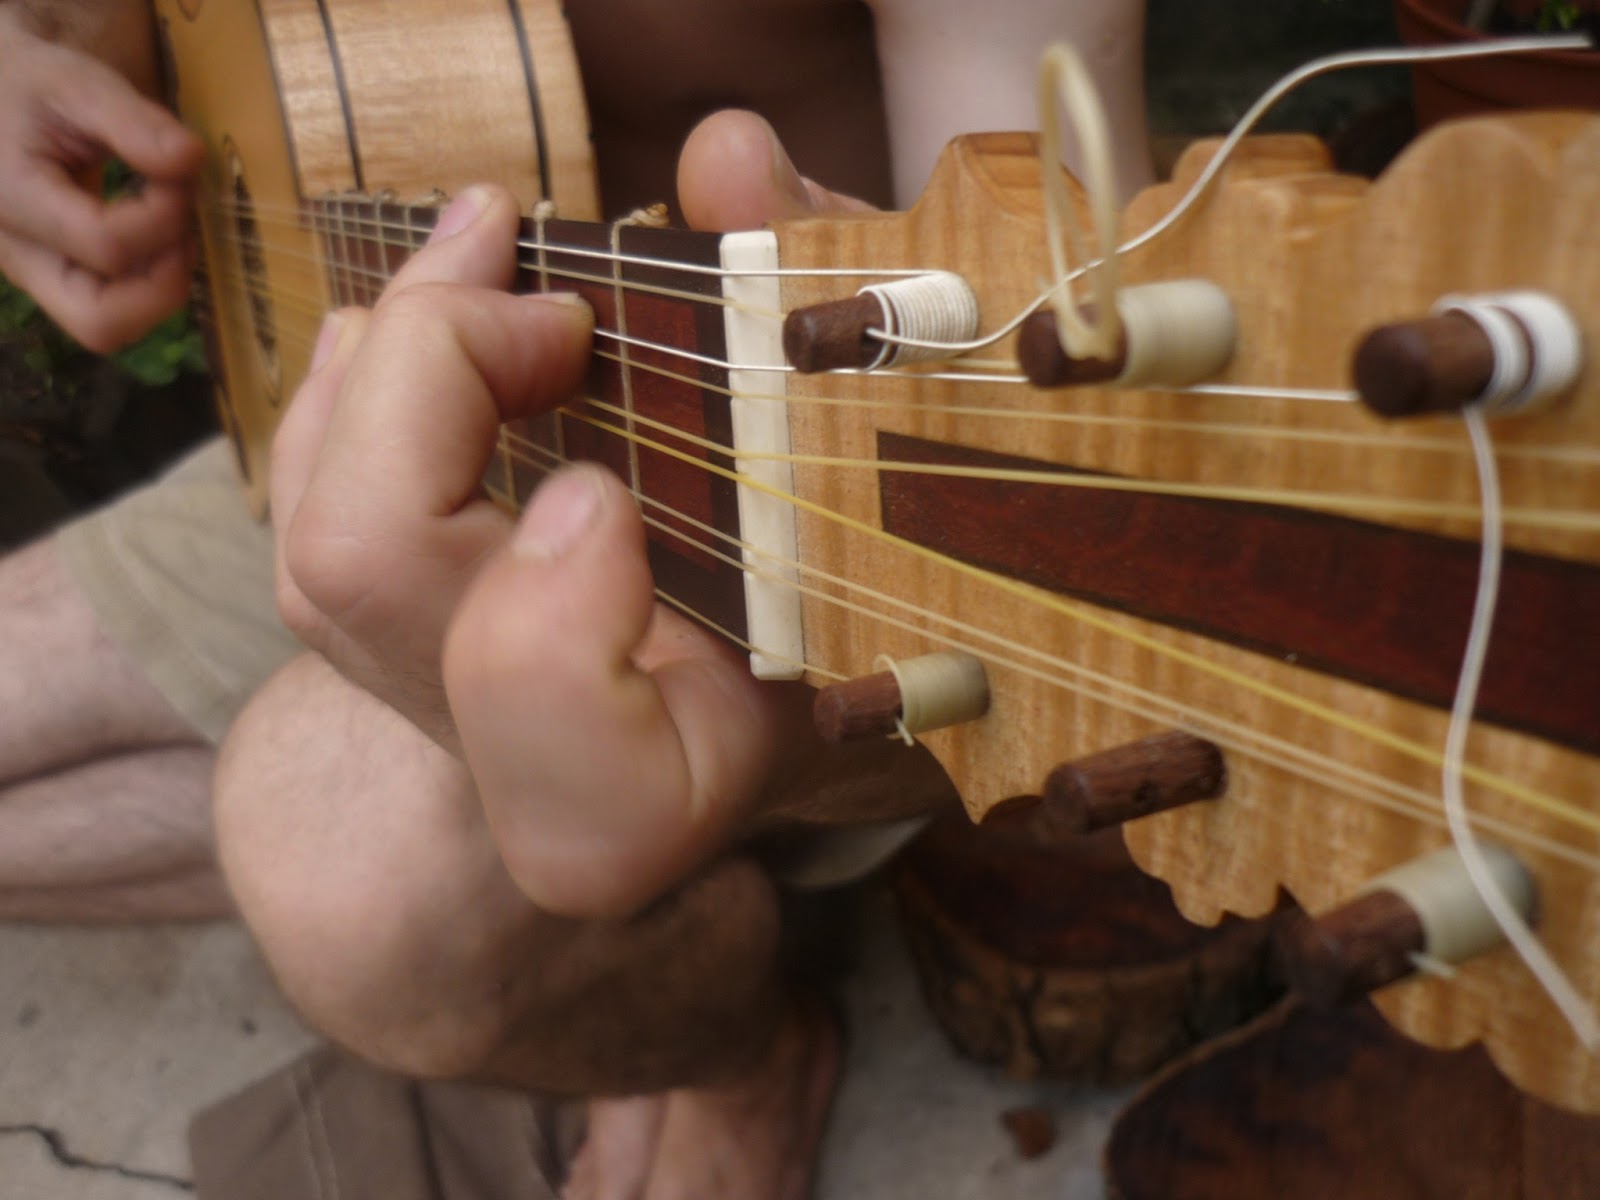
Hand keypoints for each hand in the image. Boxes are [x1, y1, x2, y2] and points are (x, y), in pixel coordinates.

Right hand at [0, 17, 202, 351]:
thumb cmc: (28, 87)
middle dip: (163, 287)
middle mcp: (16, 254)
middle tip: (183, 232)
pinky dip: (146, 285)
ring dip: (159, 290)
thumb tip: (190, 160)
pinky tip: (157, 237)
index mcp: (11, 198)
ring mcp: (33, 275)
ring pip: (106, 328)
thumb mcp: (77, 83)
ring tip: (172, 231)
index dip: (164, 218)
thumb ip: (133, 121)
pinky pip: (107, 310)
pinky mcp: (53, 279)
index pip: (107, 246)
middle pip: (100, 323)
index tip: (180, 172)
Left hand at [274, 112, 903, 917]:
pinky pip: (305, 506)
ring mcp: (434, 710)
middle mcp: (530, 780)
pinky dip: (361, 380)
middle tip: (553, 297)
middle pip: (365, 581)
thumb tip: (727, 158)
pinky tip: (447, 316)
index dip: (562, 613)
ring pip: (315, 538)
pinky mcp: (380, 643)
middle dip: (435, 380)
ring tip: (493, 254)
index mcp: (677, 792)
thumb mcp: (872, 472)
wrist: (756, 673)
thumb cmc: (839, 578)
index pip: (575, 796)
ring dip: (393, 357)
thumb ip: (818, 328)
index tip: (612, 488)